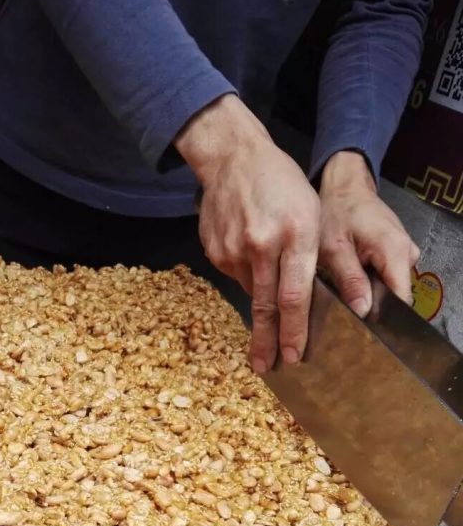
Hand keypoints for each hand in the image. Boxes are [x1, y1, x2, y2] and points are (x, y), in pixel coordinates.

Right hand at [176, 95, 319, 373]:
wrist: (233, 157)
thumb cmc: (281, 183)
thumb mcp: (310, 212)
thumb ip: (308, 256)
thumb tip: (303, 301)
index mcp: (296, 234)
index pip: (296, 296)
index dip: (295, 331)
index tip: (293, 356)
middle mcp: (263, 245)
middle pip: (267, 306)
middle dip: (269, 342)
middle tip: (268, 368)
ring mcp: (234, 249)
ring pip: (252, 292)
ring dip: (261, 302)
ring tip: (265, 286)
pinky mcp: (215, 251)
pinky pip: (236, 276)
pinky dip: (247, 275)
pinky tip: (250, 254)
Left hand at [318, 151, 418, 315]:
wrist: (345, 188)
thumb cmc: (336, 212)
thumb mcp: (334, 249)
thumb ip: (350, 280)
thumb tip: (363, 311)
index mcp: (395, 252)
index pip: (401, 300)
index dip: (382, 317)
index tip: (360, 326)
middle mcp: (407, 254)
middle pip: (395, 297)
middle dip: (371, 306)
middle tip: (342, 305)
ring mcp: (404, 254)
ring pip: (389, 288)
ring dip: (368, 293)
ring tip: (344, 288)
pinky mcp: (396, 254)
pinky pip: (386, 278)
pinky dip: (369, 281)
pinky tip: (351, 277)